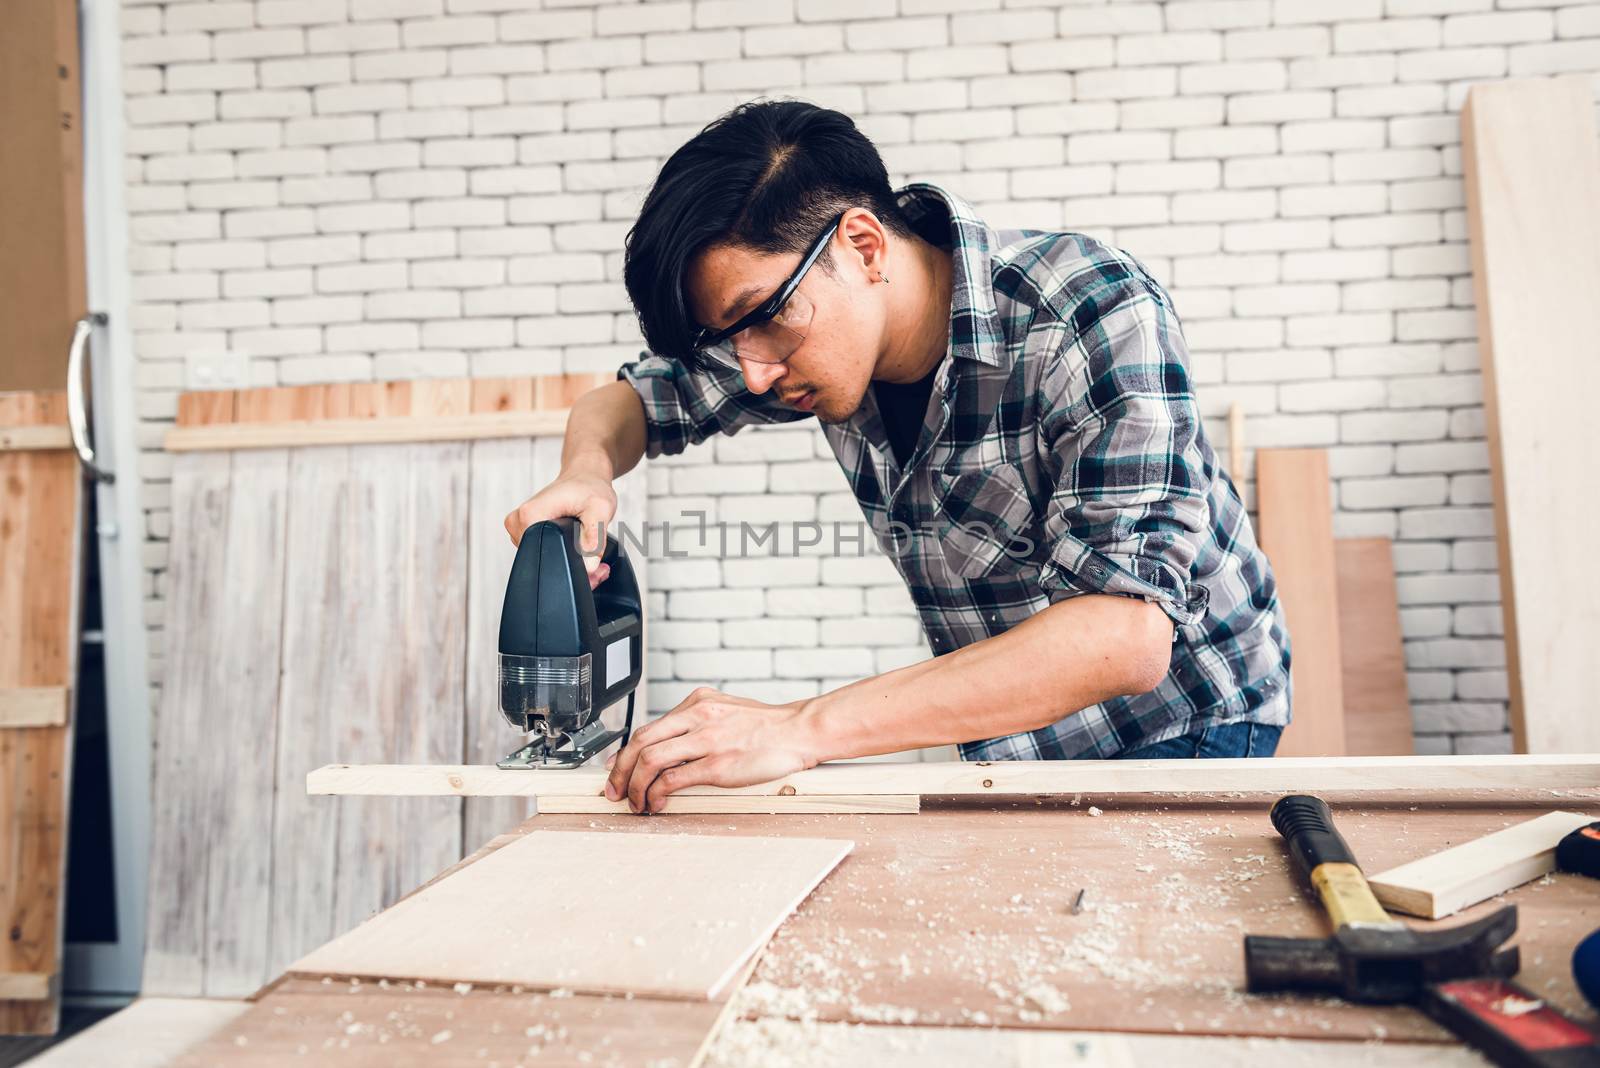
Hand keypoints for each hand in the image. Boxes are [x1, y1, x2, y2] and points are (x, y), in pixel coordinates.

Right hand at [503, 469, 616, 588]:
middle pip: (544, 562)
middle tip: (598, 564)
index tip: (594, 567)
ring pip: (544, 561)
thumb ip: (595, 538)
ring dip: (570, 564)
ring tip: (591, 554)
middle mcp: (519, 522)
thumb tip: (588, 567)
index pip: (544, 557)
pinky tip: (580, 550)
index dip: (571, 567)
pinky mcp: (526, 533)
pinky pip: (543, 554)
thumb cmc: (589, 487)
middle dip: (574, 569)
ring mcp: (519, 529)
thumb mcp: (600, 508)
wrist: (584, 476)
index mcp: (530, 515)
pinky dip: (563, 557)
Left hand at [602, 688, 821, 813]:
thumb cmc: (768, 727)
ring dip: (635, 787)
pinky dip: (656, 794)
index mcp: (698, 702)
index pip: (648, 727)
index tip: (617, 769)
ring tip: (635, 803)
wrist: (800, 731)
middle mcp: (697, 716)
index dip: (625, 753)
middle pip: (640, 742)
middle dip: (620, 771)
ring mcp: (706, 740)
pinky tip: (656, 804)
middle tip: (615, 790)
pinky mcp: (717, 764)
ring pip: (650, 761)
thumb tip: (672, 746)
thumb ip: (699, 723)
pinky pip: (672, 780)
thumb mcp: (727, 711)